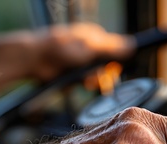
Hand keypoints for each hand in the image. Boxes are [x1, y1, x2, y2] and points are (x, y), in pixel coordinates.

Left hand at [0, 23, 134, 85]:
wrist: (34, 60)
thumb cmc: (60, 48)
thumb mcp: (90, 46)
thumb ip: (111, 48)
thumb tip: (132, 45)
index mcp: (95, 37)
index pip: (116, 50)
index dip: (117, 61)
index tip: (116, 69)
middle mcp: (89, 49)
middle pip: (107, 66)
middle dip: (103, 74)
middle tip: (95, 77)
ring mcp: (80, 62)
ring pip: (96, 76)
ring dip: (91, 80)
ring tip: (83, 80)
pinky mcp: (72, 74)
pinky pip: (83, 82)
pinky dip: (81, 84)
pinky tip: (77, 83)